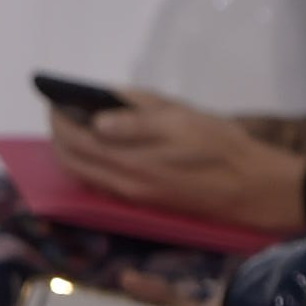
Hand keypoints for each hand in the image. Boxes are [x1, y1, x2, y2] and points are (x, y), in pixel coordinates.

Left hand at [42, 87, 305, 234]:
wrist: (252, 186)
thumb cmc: (220, 143)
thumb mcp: (181, 117)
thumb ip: (136, 114)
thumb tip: (97, 112)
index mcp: (132, 159)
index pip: (78, 139)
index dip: (60, 119)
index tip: (54, 101)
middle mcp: (124, 183)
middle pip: (72, 162)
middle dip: (58, 136)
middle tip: (57, 114)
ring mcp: (131, 197)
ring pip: (83, 176)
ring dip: (68, 154)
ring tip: (70, 129)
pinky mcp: (142, 204)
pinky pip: (100, 186)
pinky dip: (87, 168)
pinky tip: (92, 151)